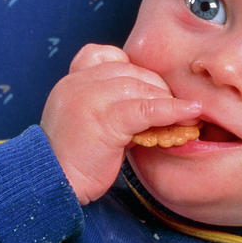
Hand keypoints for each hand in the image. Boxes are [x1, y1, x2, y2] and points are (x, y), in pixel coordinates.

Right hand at [41, 44, 201, 204]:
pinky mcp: (105, 118)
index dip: (135, 72)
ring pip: (141, 88)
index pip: (109, 57)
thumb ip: (110, 105)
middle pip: (132, 73)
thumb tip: (152, 102)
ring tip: (189, 114)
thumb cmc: (74, 160)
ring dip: (169, 101)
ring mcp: (90, 98)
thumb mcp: (88, 122)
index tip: (149, 90)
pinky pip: (146, 109)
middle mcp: (78, 83)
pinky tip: (189, 113)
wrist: (53, 185)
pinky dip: (172, 110)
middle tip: (179, 107)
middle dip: (159, 89)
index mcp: (72, 81)